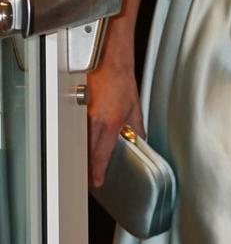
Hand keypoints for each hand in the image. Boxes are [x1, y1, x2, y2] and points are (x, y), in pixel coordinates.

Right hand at [87, 58, 143, 186]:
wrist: (109, 62)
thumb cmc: (121, 81)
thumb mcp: (135, 108)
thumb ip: (136, 128)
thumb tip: (140, 140)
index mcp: (110, 123)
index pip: (102, 154)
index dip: (98, 171)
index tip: (98, 181)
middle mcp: (95, 121)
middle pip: (88, 152)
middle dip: (89, 167)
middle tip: (91, 178)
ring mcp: (83, 115)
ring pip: (81, 142)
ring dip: (84, 155)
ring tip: (88, 165)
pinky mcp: (77, 109)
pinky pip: (78, 130)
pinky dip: (80, 140)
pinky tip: (84, 144)